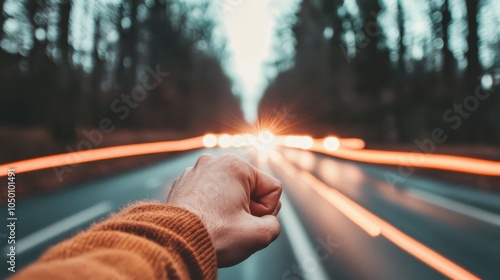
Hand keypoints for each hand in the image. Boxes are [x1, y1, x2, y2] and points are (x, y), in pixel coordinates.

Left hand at [167, 153, 281, 266]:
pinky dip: (211, 207)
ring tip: (218, 223)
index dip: (266, 211)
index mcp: (236, 165)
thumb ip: (274, 225)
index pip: (272, 189)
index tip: (247, 221)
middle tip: (233, 224)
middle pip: (251, 188)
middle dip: (248, 209)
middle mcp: (215, 162)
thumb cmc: (214, 235)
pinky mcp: (184, 183)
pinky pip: (210, 195)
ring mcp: (196, 171)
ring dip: (230, 208)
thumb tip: (266, 221)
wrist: (173, 242)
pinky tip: (204, 220)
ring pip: (231, 192)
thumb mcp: (259, 235)